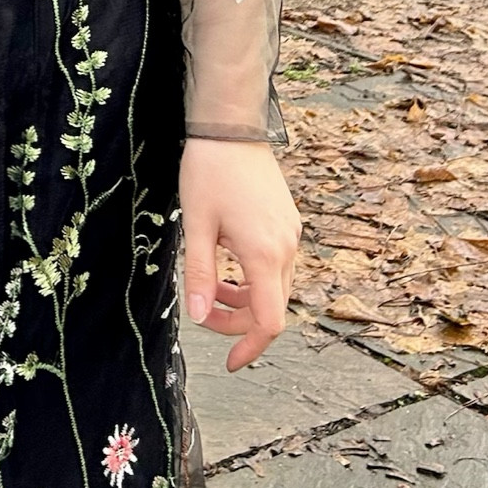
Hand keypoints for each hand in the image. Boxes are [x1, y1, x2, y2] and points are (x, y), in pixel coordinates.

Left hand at [178, 138, 301, 372]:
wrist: (232, 125)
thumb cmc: (210, 170)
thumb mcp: (197, 225)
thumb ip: (201, 275)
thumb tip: (199, 317)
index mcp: (265, 254)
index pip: (270, 321)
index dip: (250, 347)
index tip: (230, 362)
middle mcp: (287, 248)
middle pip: (273, 307)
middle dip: (240, 322)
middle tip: (206, 317)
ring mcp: (290, 234)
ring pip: (275, 286)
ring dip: (246, 298)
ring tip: (212, 290)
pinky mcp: (286, 222)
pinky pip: (276, 264)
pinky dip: (253, 276)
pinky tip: (227, 263)